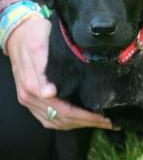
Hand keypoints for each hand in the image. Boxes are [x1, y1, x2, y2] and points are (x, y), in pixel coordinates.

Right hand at [6, 15, 113, 129]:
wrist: (18, 34)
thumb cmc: (34, 35)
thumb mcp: (39, 45)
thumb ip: (42, 68)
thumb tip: (48, 93)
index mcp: (33, 85)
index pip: (64, 110)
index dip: (85, 117)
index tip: (103, 117)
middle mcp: (30, 97)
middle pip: (62, 119)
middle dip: (87, 122)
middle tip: (108, 122)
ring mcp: (29, 100)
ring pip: (55, 122)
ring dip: (78, 125)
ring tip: (99, 122)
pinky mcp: (30, 100)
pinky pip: (47, 119)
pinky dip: (65, 123)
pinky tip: (79, 121)